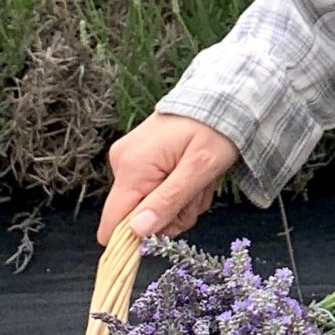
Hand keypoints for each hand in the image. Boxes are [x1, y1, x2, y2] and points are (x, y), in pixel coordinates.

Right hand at [97, 113, 241, 246]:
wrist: (221, 96)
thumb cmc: (215, 128)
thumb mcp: (199, 169)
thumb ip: (168, 200)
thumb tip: (137, 231)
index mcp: (132, 166)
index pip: (113, 223)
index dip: (138, 238)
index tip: (171, 229)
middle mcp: (123, 163)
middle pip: (138, 219)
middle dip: (174, 214)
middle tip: (198, 193)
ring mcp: (130, 160)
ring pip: (151, 207)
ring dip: (181, 202)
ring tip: (199, 178)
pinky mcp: (140, 160)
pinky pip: (154, 191)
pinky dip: (177, 190)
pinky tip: (193, 172)